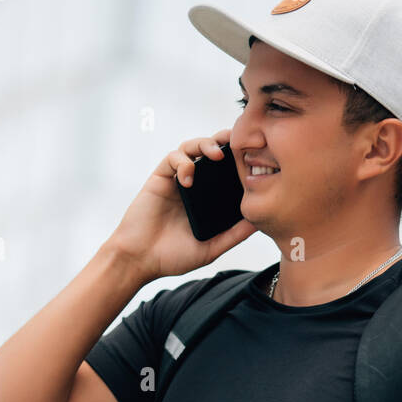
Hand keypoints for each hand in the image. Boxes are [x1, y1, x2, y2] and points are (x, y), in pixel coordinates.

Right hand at [106, 130, 257, 286]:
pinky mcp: (159, 178)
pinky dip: (183, 162)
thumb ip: (234, 235)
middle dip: (224, 141)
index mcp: (208, 199)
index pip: (226, 171)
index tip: (254, 157)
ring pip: (192, 147)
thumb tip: (260, 222)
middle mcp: (194, 185)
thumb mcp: (212, 248)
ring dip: (204, 145)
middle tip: (237, 143)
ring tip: (216, 154)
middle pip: (210, 151)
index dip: (238, 159)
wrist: (140, 259)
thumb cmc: (172, 256)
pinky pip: (172, 158)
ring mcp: (176, 180)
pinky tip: (188, 178)